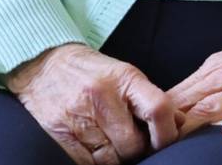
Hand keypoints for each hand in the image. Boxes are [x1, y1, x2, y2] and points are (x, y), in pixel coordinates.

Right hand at [7, 42, 179, 164]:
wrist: (42, 65)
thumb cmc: (90, 73)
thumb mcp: (123, 74)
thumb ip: (149, 99)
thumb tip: (179, 124)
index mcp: (124, 78)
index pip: (158, 109)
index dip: (167, 133)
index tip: (165, 140)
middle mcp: (101, 96)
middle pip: (132, 145)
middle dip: (136, 150)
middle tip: (130, 142)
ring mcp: (78, 117)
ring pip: (110, 159)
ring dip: (115, 158)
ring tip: (109, 142)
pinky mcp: (59, 134)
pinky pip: (87, 164)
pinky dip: (94, 162)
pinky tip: (93, 147)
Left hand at [167, 0, 221, 134]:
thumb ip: (209, 83)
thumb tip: (180, 107)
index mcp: (214, 68)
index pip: (177, 95)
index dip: (158, 115)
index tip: (146, 132)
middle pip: (188, 104)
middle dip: (169, 127)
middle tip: (154, 144)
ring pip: (213, 107)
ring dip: (193, 127)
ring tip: (178, 147)